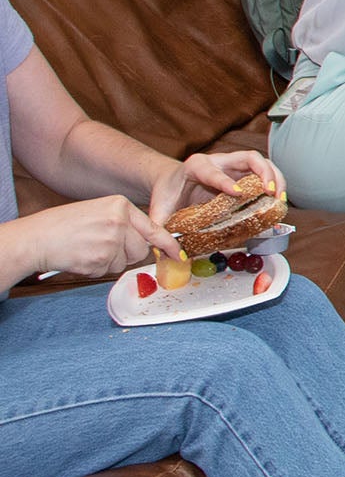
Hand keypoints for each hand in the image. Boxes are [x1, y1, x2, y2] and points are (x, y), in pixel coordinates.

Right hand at [13, 196, 181, 276]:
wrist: (36, 238)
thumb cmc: (63, 226)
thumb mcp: (97, 212)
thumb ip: (122, 223)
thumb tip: (146, 242)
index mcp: (120, 206)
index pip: (153, 228)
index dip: (167, 243)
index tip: (177, 254)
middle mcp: (120, 221)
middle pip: (139, 249)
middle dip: (125, 254)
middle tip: (99, 246)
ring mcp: (111, 241)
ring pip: (124, 262)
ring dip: (109, 262)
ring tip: (87, 249)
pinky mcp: (101, 259)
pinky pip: (108, 271)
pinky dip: (95, 269)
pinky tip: (81, 257)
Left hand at [147, 151, 282, 228]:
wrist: (171, 181)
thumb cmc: (168, 194)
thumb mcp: (160, 210)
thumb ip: (160, 230)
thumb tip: (169, 253)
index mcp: (196, 166)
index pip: (214, 172)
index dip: (226, 181)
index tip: (237, 193)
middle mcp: (219, 161)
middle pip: (249, 157)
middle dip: (264, 173)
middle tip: (271, 193)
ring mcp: (234, 165)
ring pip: (262, 163)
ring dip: (276, 178)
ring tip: (279, 198)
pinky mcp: (244, 173)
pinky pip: (265, 173)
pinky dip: (275, 183)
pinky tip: (277, 200)